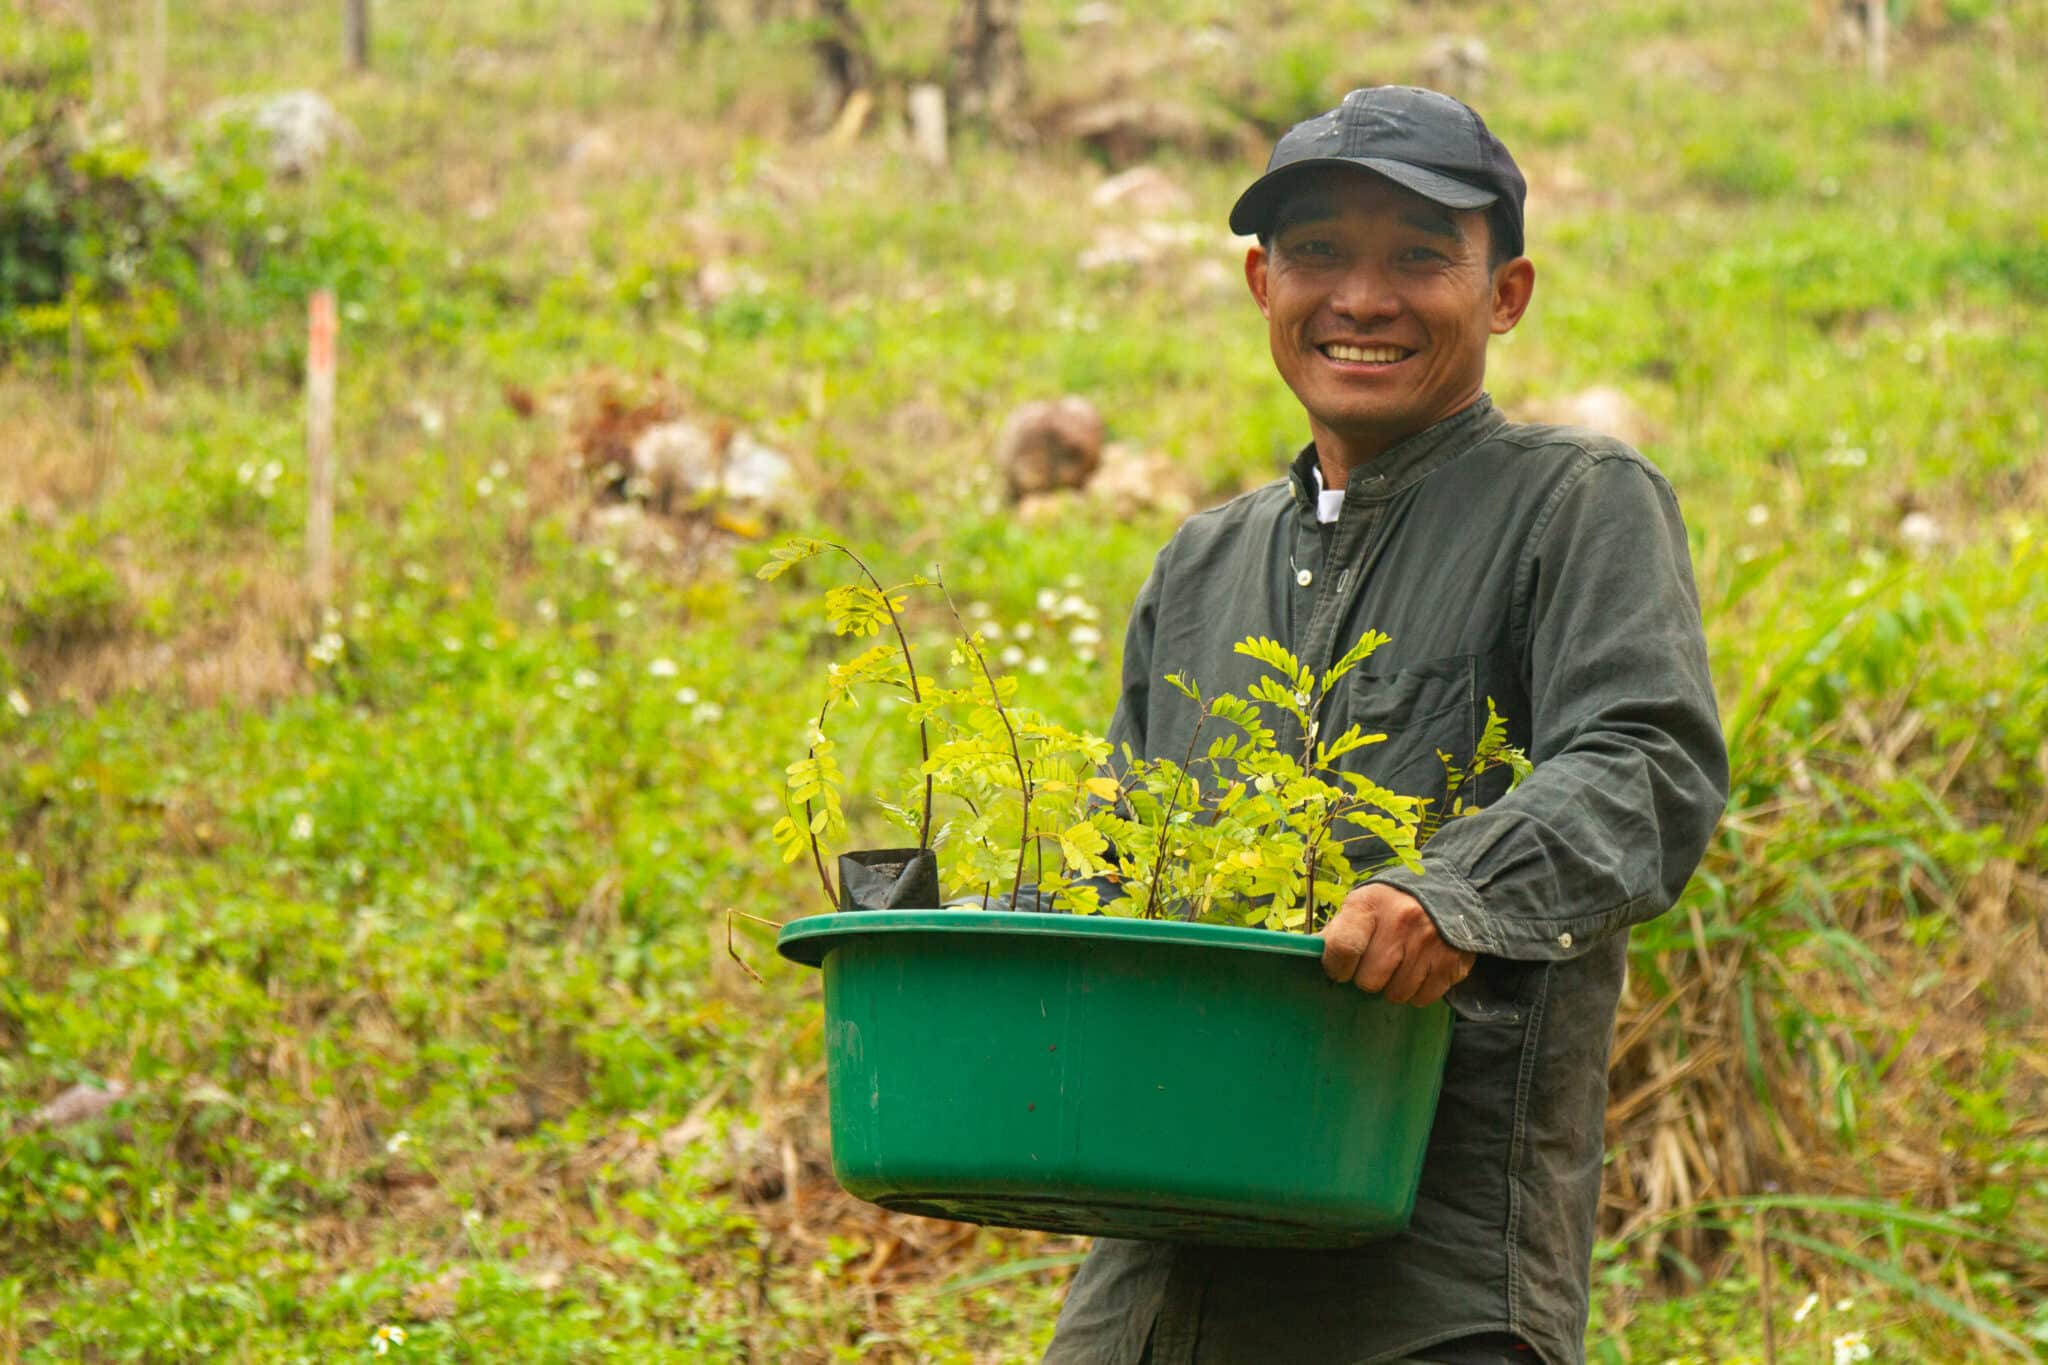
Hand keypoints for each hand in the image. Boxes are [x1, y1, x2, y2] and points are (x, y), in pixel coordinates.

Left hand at [1318, 883, 1473, 1007]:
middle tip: (1376, 963)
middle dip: (1368, 978)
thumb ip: (1337, 931)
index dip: (1337, 968)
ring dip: (1393, 987)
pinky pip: (1423, 998)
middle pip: (1369, 980)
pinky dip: (1417, 992)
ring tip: (1399, 965)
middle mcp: (1401, 920)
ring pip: (1397, 994)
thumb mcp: (1361, 905)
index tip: (1341, 968)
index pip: (1342, 949)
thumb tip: (1307, 954)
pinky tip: (1419, 970)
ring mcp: (1430, 941)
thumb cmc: (1391, 904)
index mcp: (1370, 904)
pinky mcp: (1451, 961)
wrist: (1449, 890)